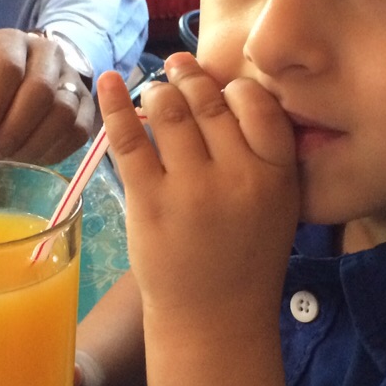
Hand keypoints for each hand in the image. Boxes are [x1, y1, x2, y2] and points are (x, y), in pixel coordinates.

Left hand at [0, 28, 95, 164]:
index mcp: (11, 42)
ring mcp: (72, 79)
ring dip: (32, 144)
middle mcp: (48, 54)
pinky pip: (78, 132)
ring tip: (8, 158)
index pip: (8, 70)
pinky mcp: (87, 106)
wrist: (19, 77)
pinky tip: (29, 157)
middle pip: (41, 92)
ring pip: (63, 114)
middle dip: (11, 131)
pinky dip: (53, 152)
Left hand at [97, 53, 298, 332]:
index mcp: (276, 175)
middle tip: (178, 67)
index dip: (234, 88)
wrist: (213, 318)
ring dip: (158, 92)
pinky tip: (107, 81)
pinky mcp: (150, 201)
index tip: (221, 89)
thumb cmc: (245, 257)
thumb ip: (263, 154)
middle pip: (209, 102)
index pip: (257, 104)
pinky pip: (129, 140)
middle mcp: (238, 177)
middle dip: (190, 77)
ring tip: (154, 92)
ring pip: (170, 111)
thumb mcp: (278, 205)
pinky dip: (114, 105)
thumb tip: (224, 94)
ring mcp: (191, 188)